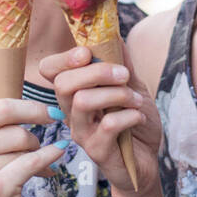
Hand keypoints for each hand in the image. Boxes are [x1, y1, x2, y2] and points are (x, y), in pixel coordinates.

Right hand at [0, 99, 66, 196]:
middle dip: (35, 130)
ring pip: (23, 144)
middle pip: (12, 125)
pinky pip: (32, 162)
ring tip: (39, 163)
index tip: (49, 111)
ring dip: (38, 151)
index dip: (29, 106)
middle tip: (48, 134)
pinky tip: (58, 156)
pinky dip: (50, 157)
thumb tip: (19, 93)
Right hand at [38, 45, 162, 196]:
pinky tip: (139, 116)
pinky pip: (107, 125)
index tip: (88, 52)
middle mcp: (71, 112)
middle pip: (63, 84)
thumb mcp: (132, 87)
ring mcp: (82, 133)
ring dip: (116, 94)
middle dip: (97, 72)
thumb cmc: (134, 125)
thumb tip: (114, 33)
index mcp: (76, 93)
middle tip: (124, 75)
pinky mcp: (97, 151)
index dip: (64, 58)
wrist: (145, 163)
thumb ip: (122, 63)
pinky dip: (129, 115)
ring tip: (136, 99)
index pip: (50, 71)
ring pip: (82, 102)